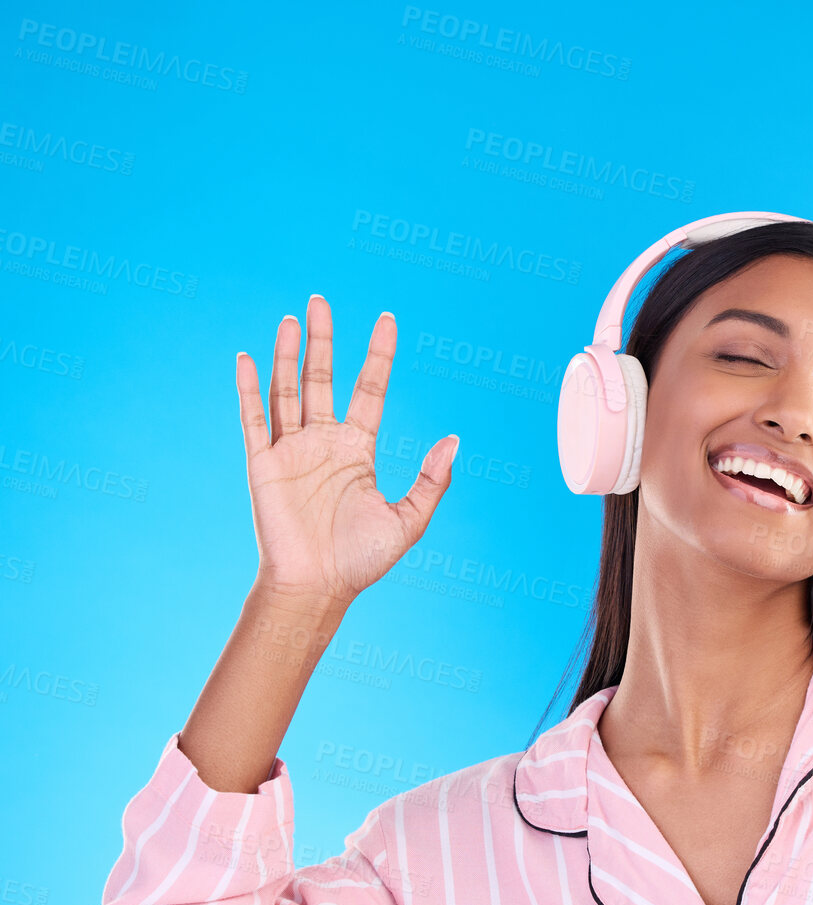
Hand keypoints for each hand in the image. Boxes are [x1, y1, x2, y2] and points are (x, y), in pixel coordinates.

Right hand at [235, 296, 458, 605]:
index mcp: (358, 450)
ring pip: (287, 390)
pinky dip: (249, 389)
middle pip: (322, 379)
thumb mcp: (410, 519)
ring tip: (292, 317)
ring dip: (287, 353)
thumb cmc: (362, 560)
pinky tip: (248, 357)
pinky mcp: (264, 465)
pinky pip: (254, 420)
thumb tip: (456, 440)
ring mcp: (292, 451)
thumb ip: (432, 479)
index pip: (370, 390)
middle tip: (321, 301)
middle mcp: (324, 443)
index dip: (378, 355)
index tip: (387, 320)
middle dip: (323, 340)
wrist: (319, 588)